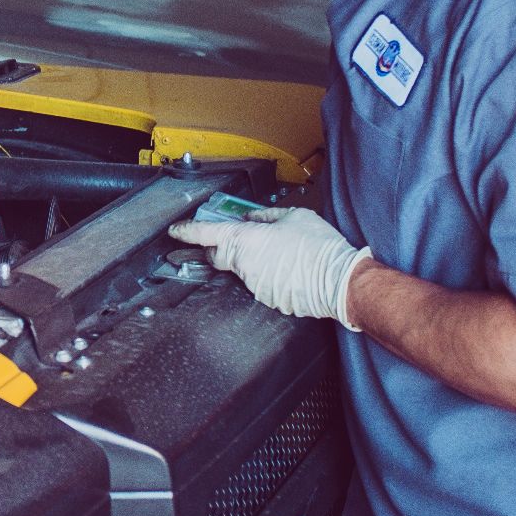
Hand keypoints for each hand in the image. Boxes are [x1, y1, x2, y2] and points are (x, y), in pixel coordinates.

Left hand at [169, 207, 372, 330]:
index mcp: (245, 239)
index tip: (175, 231)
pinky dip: (268, 276)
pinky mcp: (267, 299)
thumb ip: (266, 216)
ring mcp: (254, 284)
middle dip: (218, 248)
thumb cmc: (319, 246)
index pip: (205, 234)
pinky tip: (287, 269)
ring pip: (242, 270)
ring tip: (280, 254)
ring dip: (251, 262)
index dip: (187, 232)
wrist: (340, 280)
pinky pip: (260, 284)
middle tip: (233, 240)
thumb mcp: (294, 216)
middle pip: (218, 256)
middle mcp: (244, 264)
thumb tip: (252, 218)